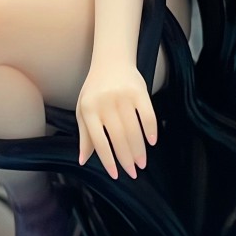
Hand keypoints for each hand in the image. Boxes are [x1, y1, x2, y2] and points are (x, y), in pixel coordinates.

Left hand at [76, 61, 157, 178]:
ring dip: (139, 149)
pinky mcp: (139, 92)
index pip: (99, 141)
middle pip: (118, 138)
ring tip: (142, 163)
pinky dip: (151, 130)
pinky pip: (147, 115)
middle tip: (133, 173)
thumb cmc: (95, 90)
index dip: (108, 160)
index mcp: (89, 110)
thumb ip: (84, 136)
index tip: (115, 174)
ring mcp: (123, 97)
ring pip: (133, 130)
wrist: (111, 61)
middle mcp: (105, 103)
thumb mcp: (83, 110)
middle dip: (126, 159)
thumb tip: (83, 161)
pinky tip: (152, 142)